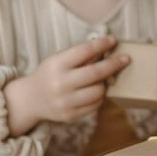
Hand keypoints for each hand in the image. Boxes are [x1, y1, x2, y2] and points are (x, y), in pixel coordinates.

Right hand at [3, 35, 129, 135]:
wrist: (31, 99)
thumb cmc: (50, 74)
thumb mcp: (58, 60)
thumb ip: (80, 55)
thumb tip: (107, 47)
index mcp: (56, 65)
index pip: (84, 51)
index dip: (101, 44)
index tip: (113, 40)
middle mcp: (60, 84)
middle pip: (95, 73)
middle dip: (114, 64)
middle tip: (125, 59)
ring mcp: (65, 102)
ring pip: (98, 91)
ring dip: (105, 83)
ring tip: (103, 79)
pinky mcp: (70, 115)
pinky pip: (95, 105)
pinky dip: (99, 96)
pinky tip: (95, 90)